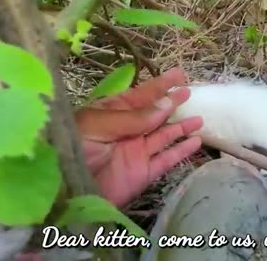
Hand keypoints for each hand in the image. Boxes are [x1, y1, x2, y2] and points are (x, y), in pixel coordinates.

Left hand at [75, 68, 202, 207]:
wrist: (67, 191)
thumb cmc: (76, 149)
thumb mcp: (98, 125)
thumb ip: (134, 117)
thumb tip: (166, 104)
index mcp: (112, 114)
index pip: (140, 96)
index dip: (160, 85)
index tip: (179, 75)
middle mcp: (127, 130)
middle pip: (155, 114)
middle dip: (172, 103)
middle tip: (190, 92)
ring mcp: (137, 152)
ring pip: (165, 136)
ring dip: (181, 127)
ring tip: (199, 118)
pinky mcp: (143, 172)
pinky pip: (167, 159)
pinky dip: (182, 151)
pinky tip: (196, 142)